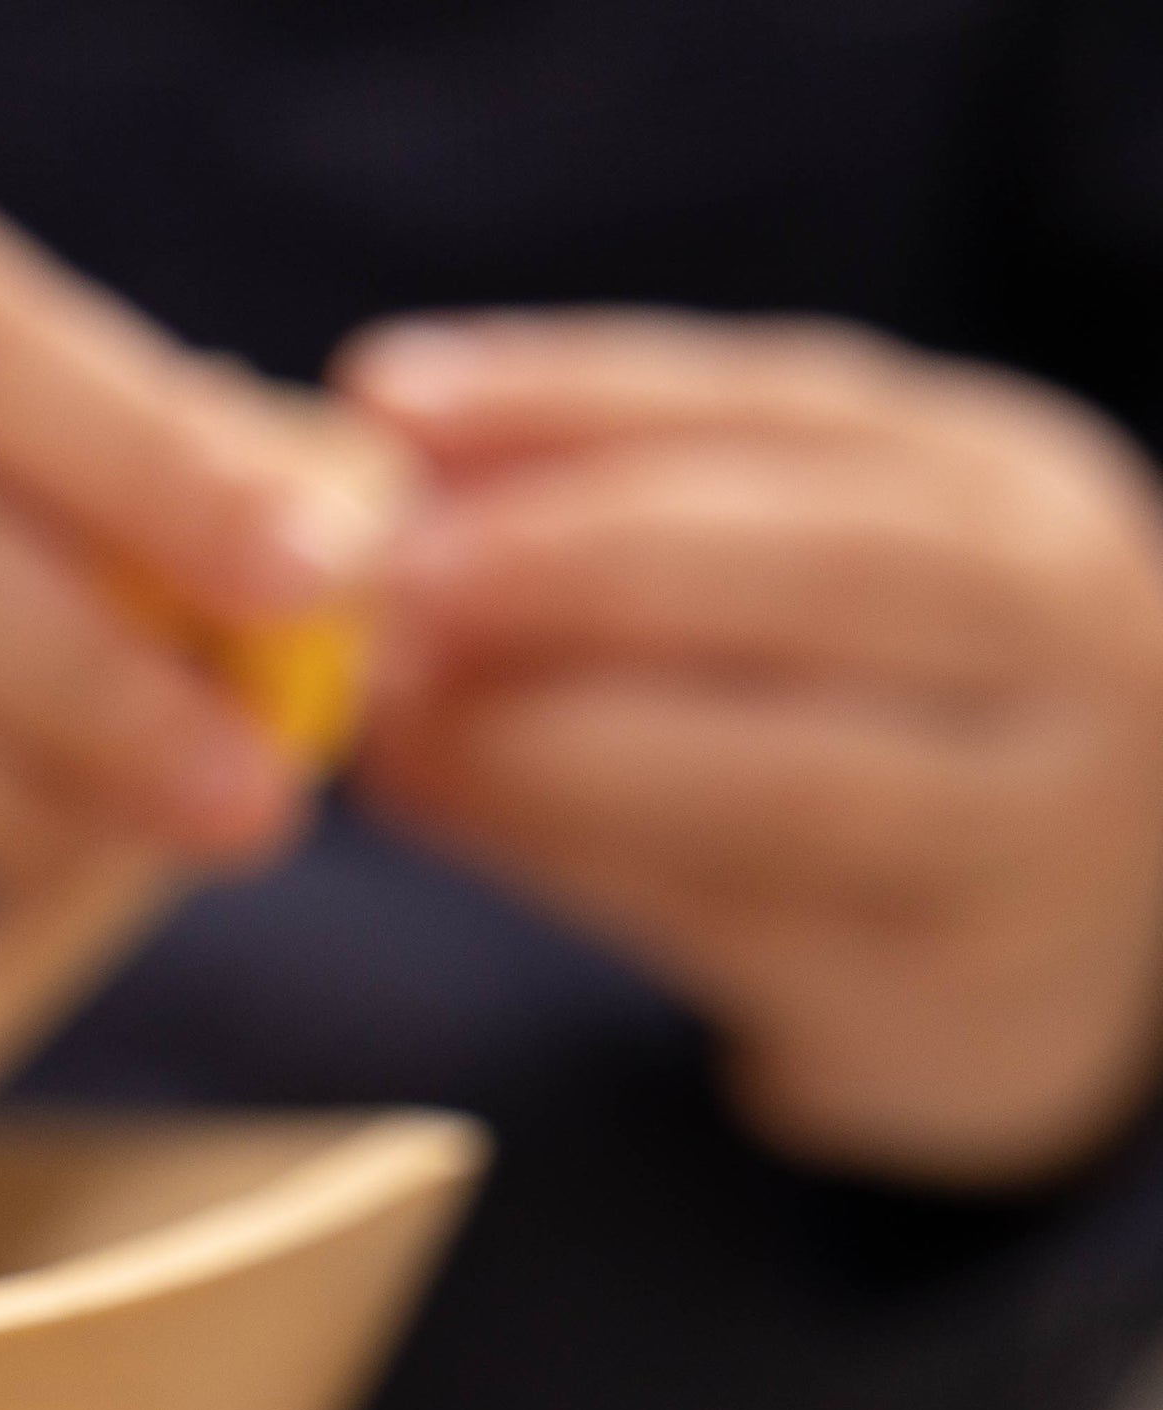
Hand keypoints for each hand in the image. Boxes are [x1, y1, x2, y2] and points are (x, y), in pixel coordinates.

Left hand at [344, 312, 1162, 1188]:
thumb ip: (594, 528)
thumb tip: (372, 479)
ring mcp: (1036, 822)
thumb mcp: (761, 592)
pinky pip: (750, 923)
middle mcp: (1063, 633)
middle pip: (833, 567)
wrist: (1028, 968)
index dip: (572, 395)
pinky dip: (581, 864)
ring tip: (398, 726)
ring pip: (797, 775)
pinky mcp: (953, 988)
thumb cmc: (851, 733)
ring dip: (569, 749)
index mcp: (1001, 486)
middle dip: (589, 561)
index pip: (785, 403)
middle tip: (402, 577)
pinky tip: (452, 815)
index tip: (383, 398)